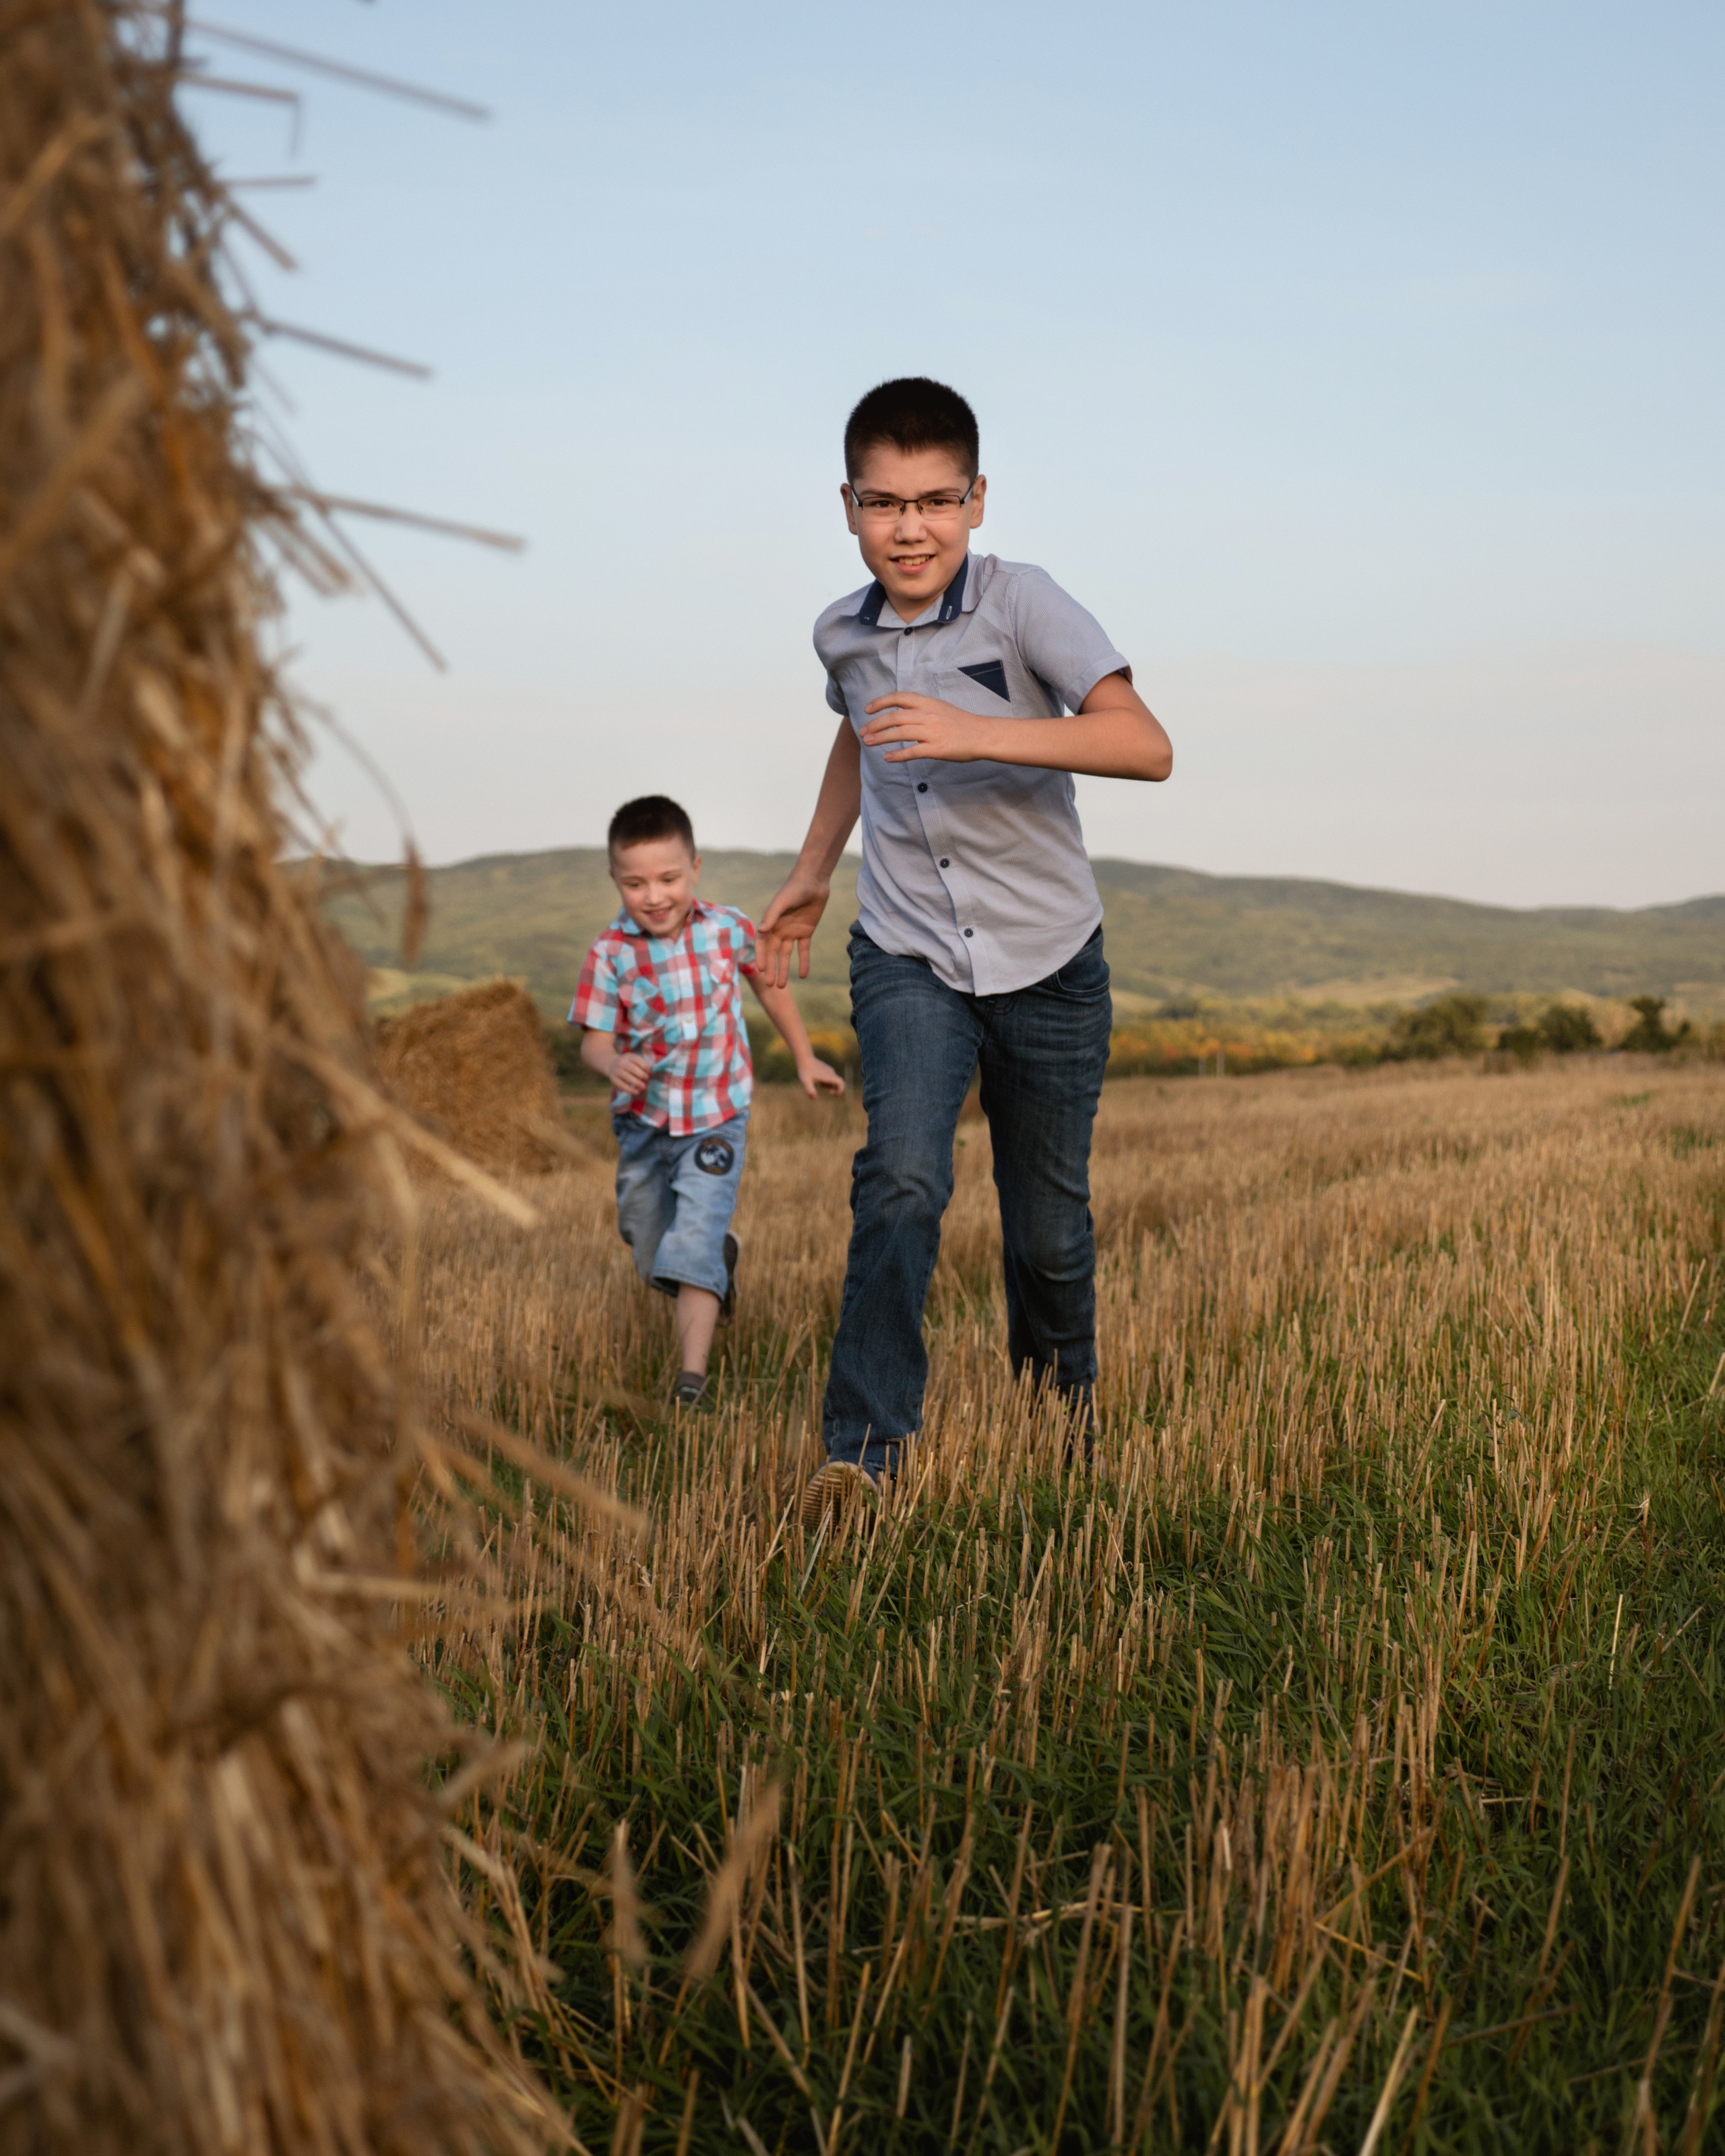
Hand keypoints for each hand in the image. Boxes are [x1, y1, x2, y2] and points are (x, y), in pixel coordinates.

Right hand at [609, 1048, 652, 1093]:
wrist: (611, 1064)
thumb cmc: (628, 1063)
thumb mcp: (633, 1060)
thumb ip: (642, 1065)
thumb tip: (650, 1071)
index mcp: (629, 1056)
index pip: (637, 1060)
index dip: (644, 1066)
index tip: (649, 1072)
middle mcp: (621, 1063)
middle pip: (632, 1068)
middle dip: (641, 1074)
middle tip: (647, 1079)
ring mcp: (617, 1071)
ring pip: (627, 1077)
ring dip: (636, 1083)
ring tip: (644, 1087)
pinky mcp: (614, 1079)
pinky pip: (622, 1085)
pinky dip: (630, 1089)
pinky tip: (637, 1092)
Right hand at [758, 870, 830, 986]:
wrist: (814, 881)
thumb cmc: (794, 888)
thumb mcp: (782, 901)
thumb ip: (772, 916)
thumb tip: (761, 930)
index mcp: (770, 923)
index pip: (762, 944)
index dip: (761, 956)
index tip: (761, 970)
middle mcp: (779, 929)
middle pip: (773, 953)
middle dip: (772, 969)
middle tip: (771, 985)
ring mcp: (792, 932)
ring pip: (786, 955)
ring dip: (784, 969)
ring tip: (782, 986)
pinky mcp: (806, 932)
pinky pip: (803, 950)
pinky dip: (803, 962)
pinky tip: (803, 975)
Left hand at [798, 1057, 845, 1099]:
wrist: (804, 1057)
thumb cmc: (804, 1070)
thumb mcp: (806, 1081)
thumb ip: (810, 1090)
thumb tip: (814, 1098)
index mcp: (828, 1076)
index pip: (840, 1082)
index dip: (841, 1089)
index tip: (835, 1094)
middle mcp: (830, 1072)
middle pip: (837, 1083)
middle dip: (835, 1089)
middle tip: (830, 1093)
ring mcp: (828, 1069)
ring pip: (832, 1080)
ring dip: (829, 1085)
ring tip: (819, 1085)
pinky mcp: (824, 1068)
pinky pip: (829, 1077)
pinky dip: (825, 1081)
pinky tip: (817, 1081)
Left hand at [860, 693, 993, 764]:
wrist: (982, 735)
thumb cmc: (961, 723)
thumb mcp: (940, 708)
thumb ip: (921, 708)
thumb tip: (901, 711)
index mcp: (928, 703)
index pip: (899, 698)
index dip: (880, 702)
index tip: (867, 709)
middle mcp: (928, 715)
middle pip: (895, 717)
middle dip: (875, 724)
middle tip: (862, 732)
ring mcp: (932, 732)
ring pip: (900, 733)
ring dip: (881, 738)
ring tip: (868, 743)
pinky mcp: (937, 749)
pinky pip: (913, 752)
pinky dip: (898, 755)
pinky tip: (887, 758)